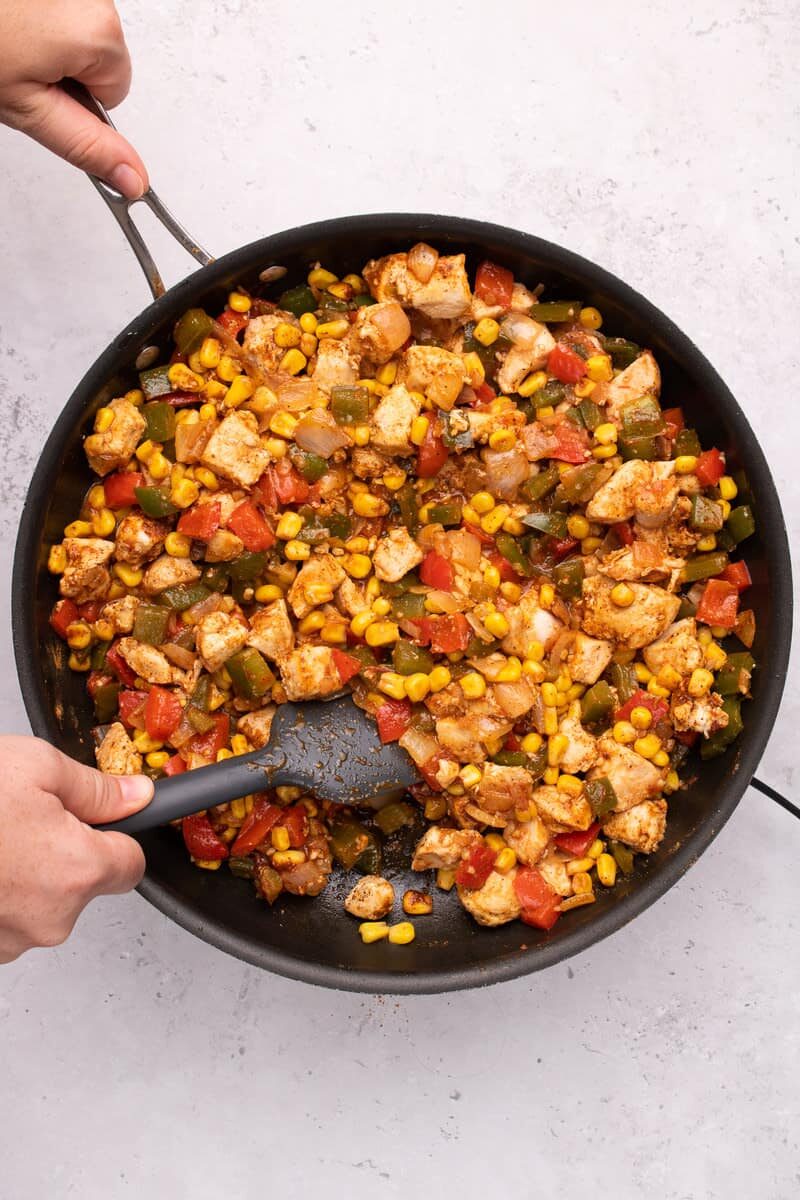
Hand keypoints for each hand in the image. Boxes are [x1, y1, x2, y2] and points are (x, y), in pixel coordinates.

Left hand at [0, 0, 147, 197]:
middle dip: (59, 64)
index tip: (36, 85)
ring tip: (5, 33)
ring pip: (73, 25)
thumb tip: (133, 179)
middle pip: (97, 54)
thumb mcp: (25, 107)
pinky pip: (56, 4)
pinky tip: (7, 13)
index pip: (116, 92)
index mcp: (99, 34)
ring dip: (42, 35)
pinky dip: (32, 11)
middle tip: (15, 60)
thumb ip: (84, 145)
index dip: (72, 98)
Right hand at [0, 737, 152, 963]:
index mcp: (77, 871)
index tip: (99, 821)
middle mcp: (50, 919)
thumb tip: (134, 796)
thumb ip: (96, 788)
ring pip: (41, 903)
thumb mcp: (36, 767)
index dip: (117, 836)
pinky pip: (6, 919)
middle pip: (82, 885)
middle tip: (23, 819)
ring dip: (24, 875)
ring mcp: (10, 942)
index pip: (132, 864)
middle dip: (62, 852)